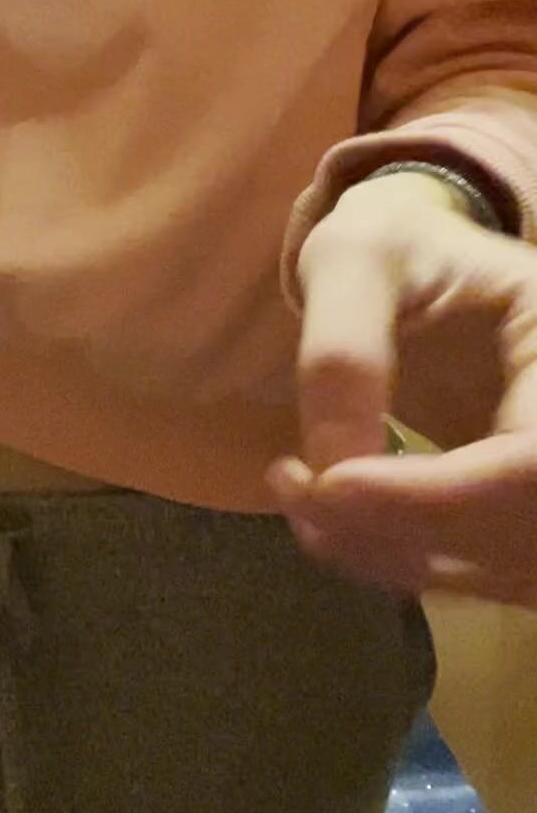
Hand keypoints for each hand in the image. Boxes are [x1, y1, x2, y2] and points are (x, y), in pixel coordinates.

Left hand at [266, 174, 536, 605]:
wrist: (411, 263)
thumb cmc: (390, 243)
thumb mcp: (356, 257)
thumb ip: (344, 351)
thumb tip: (334, 470)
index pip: (531, 459)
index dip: (439, 495)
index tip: (331, 485)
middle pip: (524, 532)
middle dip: (404, 533)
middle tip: (300, 492)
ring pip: (499, 569)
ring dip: (392, 558)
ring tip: (302, 499)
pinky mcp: (512, 510)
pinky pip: (471, 568)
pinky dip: (393, 560)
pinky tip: (328, 518)